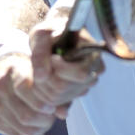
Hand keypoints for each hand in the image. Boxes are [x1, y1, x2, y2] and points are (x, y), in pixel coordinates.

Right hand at [0, 53, 56, 134]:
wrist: (1, 76)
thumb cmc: (29, 76)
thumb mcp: (42, 76)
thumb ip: (55, 92)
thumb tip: (63, 113)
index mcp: (14, 69)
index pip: (26, 88)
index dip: (43, 103)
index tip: (52, 107)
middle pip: (26, 115)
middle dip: (44, 121)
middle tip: (51, 118)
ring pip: (22, 127)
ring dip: (38, 130)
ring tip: (45, 124)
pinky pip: (14, 134)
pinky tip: (35, 130)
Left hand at [27, 0, 104, 118]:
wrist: (54, 37)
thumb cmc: (51, 31)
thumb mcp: (42, 34)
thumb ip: (40, 51)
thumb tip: (41, 77)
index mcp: (93, 54)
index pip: (80, 73)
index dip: (60, 68)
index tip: (52, 57)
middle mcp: (94, 72)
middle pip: (64, 88)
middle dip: (45, 78)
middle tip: (40, 64)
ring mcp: (85, 85)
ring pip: (56, 98)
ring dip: (41, 86)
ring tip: (40, 69)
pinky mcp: (74, 95)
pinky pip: (55, 103)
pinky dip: (43, 93)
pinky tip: (43, 79)